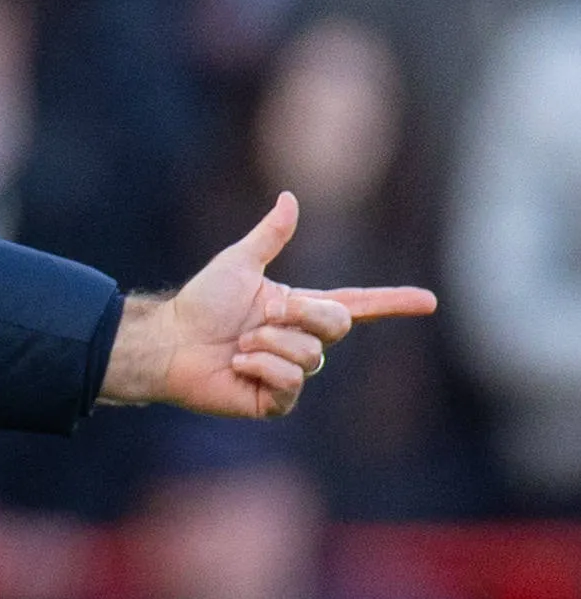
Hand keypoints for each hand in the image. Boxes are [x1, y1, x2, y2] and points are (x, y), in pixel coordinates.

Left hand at [98, 192, 436, 416]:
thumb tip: (290, 197)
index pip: (357, 305)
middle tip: (262, 316)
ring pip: (310, 356)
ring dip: (269, 343)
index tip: (428, 301)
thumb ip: (270, 236)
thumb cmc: (199, 303)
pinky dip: (260, 368)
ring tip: (238, 344)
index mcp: (300, 309)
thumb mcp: (239, 263)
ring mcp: (290, 373)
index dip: (392, 303)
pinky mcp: (274, 401)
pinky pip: (289, 384)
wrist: (170, 341)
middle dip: (302, 315)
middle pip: (337, 326)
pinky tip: (237, 366)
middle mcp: (301, 341)